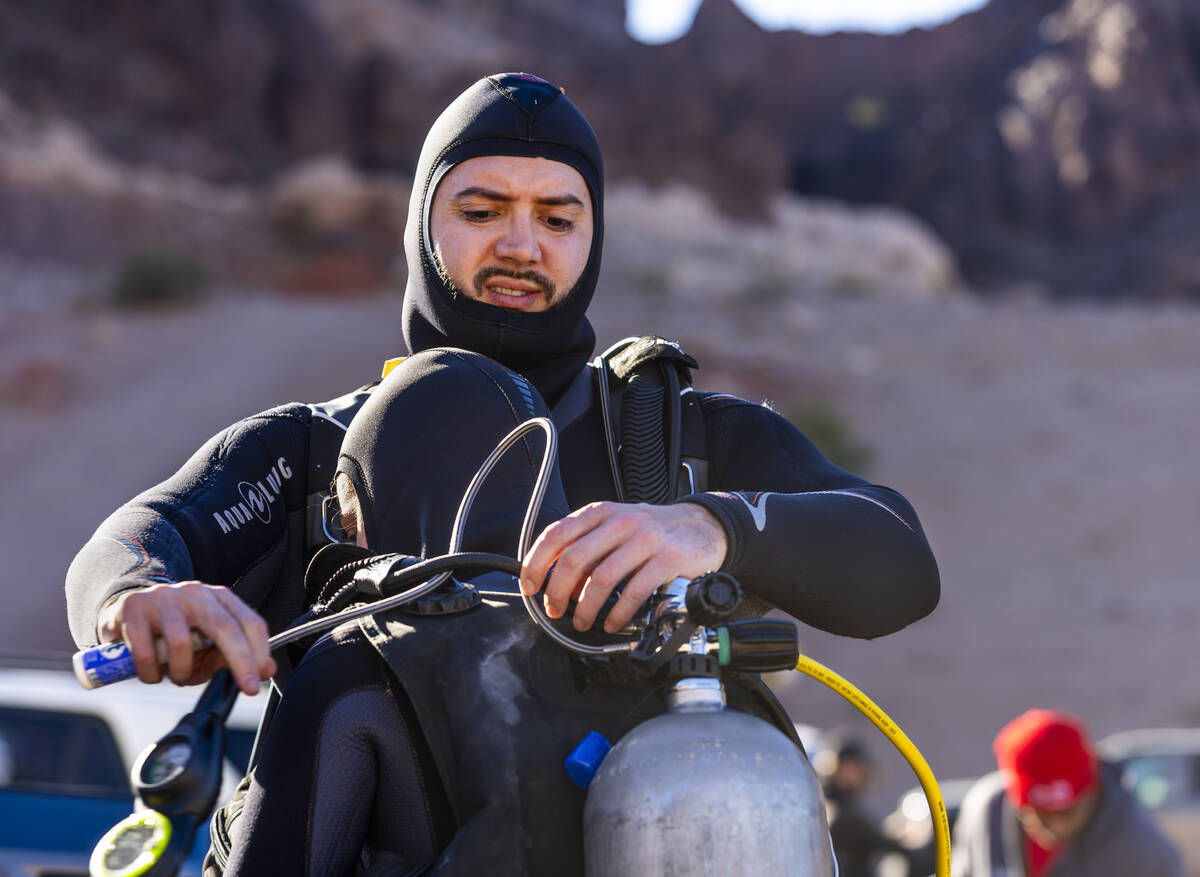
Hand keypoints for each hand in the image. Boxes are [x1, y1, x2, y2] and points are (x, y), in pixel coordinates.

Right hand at [97, 582, 275, 694]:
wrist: (125, 612)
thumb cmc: (171, 633)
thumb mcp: (204, 646)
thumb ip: (229, 656)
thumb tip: (265, 671)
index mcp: (218, 599)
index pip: (249, 621)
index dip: (260, 651)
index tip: (260, 679)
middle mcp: (195, 593)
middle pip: (224, 626)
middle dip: (241, 661)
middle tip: (248, 688)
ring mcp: (164, 597)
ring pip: (182, 642)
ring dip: (181, 671)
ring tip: (174, 676)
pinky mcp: (134, 608)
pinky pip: (145, 651)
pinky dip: (150, 672)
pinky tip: (151, 673)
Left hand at [519, 502, 727, 632]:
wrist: (702, 526)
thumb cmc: (653, 531)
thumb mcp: (616, 526)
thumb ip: (587, 546)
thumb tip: (556, 580)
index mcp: (601, 512)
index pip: (556, 534)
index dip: (536, 562)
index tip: (530, 585)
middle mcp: (621, 522)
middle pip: (574, 559)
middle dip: (557, 591)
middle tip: (554, 610)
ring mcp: (646, 539)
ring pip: (602, 579)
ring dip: (586, 608)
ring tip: (583, 621)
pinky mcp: (668, 559)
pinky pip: (634, 591)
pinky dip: (618, 613)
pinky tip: (612, 621)